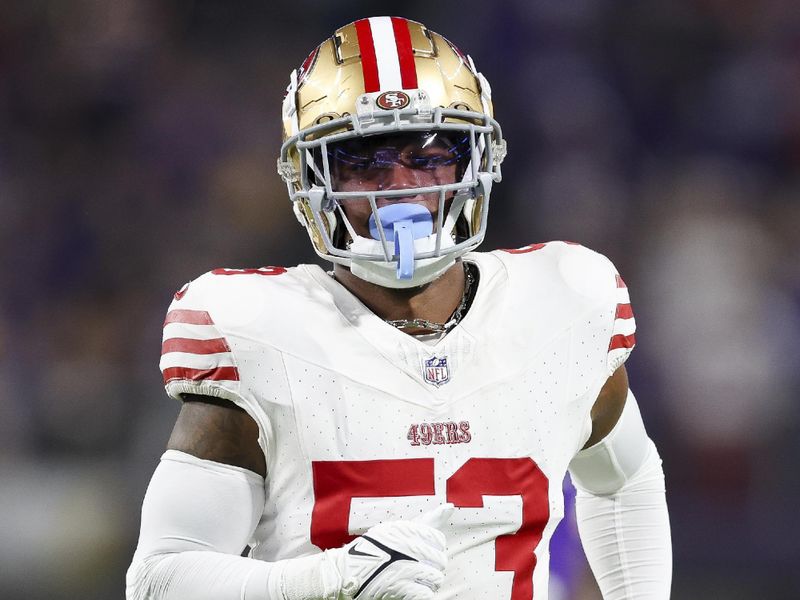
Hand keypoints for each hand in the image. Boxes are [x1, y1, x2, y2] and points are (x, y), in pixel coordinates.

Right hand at [331, 503, 452, 599]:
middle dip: (432, 568)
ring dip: (428, 584)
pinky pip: (426, 594)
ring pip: (435, 578)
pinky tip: (412, 591)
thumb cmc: (375, 549)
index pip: (438, 539)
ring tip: (414, 582)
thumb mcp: (397, 529)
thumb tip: (451, 506)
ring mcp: (403, 566)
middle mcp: (406, 545)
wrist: (345, 571)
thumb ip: (427, 520)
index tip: (422, 555)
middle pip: (439, 560)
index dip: (433, 550)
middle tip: (418, 571)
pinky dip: (422, 595)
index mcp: (406, 528)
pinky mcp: (399, 586)